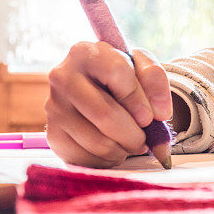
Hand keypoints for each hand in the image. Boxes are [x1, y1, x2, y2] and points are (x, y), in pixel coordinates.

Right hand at [45, 41, 172, 167]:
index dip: (139, 100)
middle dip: (135, 134)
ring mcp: (54, 108)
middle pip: (105, 115)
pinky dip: (108, 160)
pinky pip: (87, 158)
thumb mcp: (141, 66)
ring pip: (98, 141)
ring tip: (132, 143)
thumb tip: (160, 113)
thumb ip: (156, 80)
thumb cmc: (122, 76)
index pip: (117, 75)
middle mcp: (62, 77)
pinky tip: (115, 148)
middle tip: (145, 138)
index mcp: (85, 53)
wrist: (97, 91)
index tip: (150, 115)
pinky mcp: (53, 135)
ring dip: (124, 149)